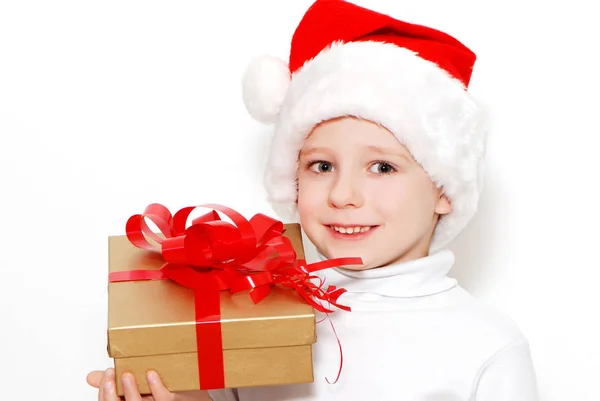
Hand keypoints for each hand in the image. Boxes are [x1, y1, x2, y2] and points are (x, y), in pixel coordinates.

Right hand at [86, 368, 211, 400]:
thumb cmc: (164, 396)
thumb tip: (92, 377)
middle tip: (111, 374)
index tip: (105, 374)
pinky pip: (164, 398)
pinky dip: (156, 387)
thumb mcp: (138, 390)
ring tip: (127, 374)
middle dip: (111, 394)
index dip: (104, 392)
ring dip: (131, 391)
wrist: (193, 400)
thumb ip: (115, 385)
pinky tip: (151, 374)